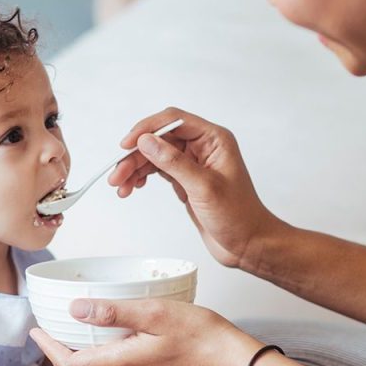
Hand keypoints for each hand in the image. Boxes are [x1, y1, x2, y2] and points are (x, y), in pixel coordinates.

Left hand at [30, 298, 261, 365]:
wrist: (235, 364)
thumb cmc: (202, 336)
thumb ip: (113, 312)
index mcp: (121, 365)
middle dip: (59, 360)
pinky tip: (113, 353)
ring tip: (77, 343)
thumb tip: (75, 309)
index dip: (48, 349)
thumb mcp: (155, 313)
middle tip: (51, 338)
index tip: (38, 331)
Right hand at [108, 107, 281, 269]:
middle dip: (136, 155)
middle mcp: (203, 147)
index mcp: (214, 139)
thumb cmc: (239, 216)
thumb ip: (174, 162)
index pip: (174, 121)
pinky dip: (143, 177)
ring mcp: (193, 164)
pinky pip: (158, 171)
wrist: (248, 244)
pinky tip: (133, 187)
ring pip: (155, 156)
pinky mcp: (186, 180)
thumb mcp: (204, 188)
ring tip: (120, 186)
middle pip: (160, 140)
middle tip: (118, 174)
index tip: (127, 144)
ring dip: (135, 168)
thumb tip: (147, 141)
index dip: (147, 129)